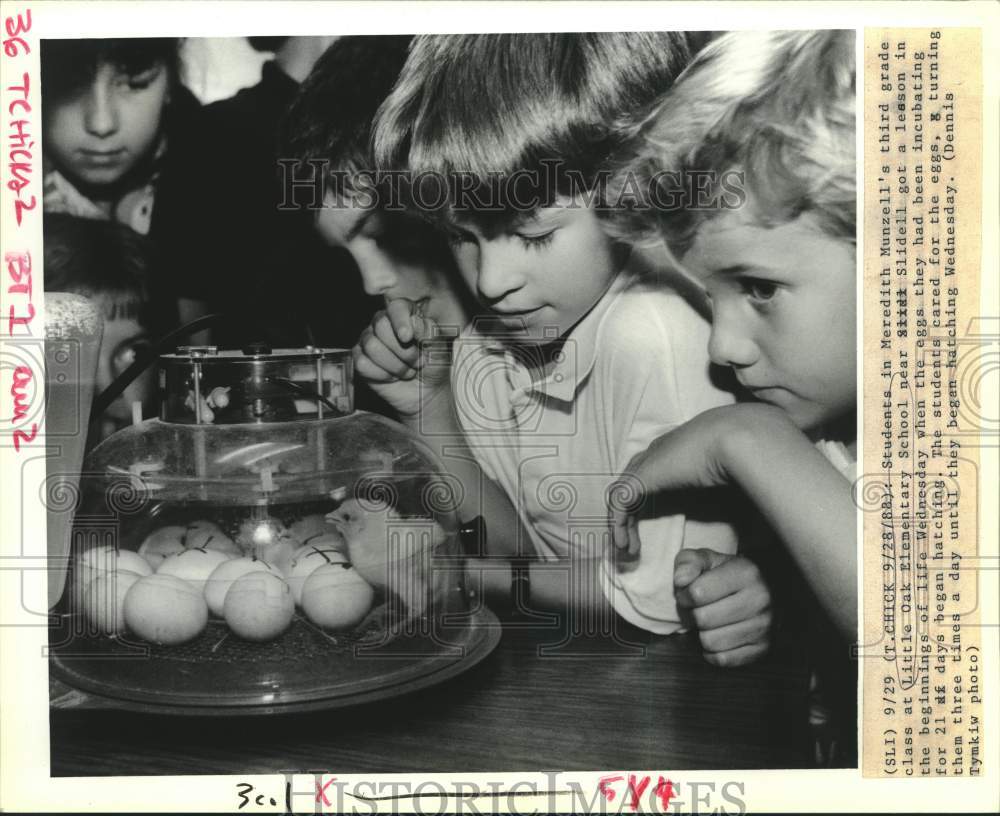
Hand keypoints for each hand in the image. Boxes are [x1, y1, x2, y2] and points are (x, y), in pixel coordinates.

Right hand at [352, 298, 449, 417]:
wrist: (426, 392)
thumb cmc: (432, 366)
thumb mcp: (438, 348)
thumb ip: (427, 332)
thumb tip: (412, 322)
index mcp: (405, 314)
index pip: (397, 307)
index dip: (400, 321)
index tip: (407, 337)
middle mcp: (384, 322)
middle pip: (381, 326)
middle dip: (403, 351)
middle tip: (417, 361)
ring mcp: (369, 340)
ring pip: (372, 347)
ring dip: (396, 366)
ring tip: (407, 370)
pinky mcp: (360, 358)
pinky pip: (362, 364)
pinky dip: (382, 375)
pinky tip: (392, 376)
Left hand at [608, 404, 790, 555]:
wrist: (745, 438)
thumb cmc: (753, 461)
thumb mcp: (741, 488)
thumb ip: (737, 509)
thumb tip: (753, 542)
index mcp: (681, 452)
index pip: (651, 477)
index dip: (647, 505)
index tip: (653, 529)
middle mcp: (661, 453)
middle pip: (632, 486)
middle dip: (628, 516)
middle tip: (632, 546)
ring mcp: (651, 461)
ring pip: (622, 496)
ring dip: (621, 525)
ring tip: (628, 553)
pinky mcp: (645, 473)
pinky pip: (620, 501)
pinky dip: (619, 524)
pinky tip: (625, 545)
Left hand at [674, 548, 771, 666]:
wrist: (762, 590)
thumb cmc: (726, 574)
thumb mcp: (706, 559)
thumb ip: (688, 563)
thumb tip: (681, 581)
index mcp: (746, 573)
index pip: (697, 593)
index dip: (684, 595)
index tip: (689, 593)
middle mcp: (760, 599)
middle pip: (703, 619)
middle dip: (694, 614)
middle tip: (700, 609)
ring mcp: (765, 626)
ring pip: (711, 642)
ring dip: (704, 633)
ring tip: (711, 622)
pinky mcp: (763, 649)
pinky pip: (723, 659)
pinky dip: (714, 651)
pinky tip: (719, 636)